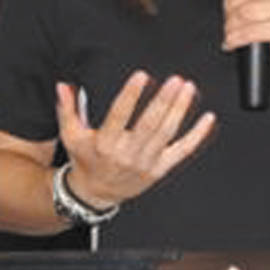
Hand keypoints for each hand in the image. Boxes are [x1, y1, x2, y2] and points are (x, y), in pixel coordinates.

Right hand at [56, 71, 215, 207]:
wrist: (96, 193)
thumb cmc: (85, 160)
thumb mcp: (70, 135)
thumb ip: (66, 109)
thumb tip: (62, 85)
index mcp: (104, 143)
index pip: (119, 116)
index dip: (130, 95)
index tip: (141, 76)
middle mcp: (127, 154)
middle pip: (149, 124)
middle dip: (164, 101)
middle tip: (175, 80)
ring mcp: (146, 163)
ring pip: (167, 133)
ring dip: (180, 110)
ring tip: (188, 88)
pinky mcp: (160, 169)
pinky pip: (182, 151)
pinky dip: (197, 135)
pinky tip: (207, 118)